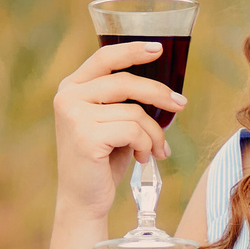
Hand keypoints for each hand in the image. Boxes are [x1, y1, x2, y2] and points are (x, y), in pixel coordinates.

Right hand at [52, 42, 185, 219]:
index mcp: (72, 88)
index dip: (132, 50)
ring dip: (154, 133)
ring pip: (134, 111)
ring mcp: (74, 116)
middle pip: (126, 83)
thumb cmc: (103, 161)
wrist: (84, 200)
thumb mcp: (112, 123)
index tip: (159, 48)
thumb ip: (124, 100)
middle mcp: (68, 97)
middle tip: (181, 104)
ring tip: (156, 150)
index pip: (104, 58)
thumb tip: (165, 87)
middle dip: (159, 94)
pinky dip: (146, 145)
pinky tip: (141, 159)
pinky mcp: (86, 136)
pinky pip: (133, 131)